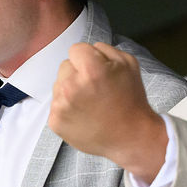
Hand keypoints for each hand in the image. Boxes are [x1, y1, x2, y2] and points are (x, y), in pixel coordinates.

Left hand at [49, 42, 167, 181]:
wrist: (131, 137)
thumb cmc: (131, 100)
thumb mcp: (128, 64)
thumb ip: (104, 49)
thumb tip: (87, 49)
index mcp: (91, 70)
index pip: (76, 49)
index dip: (89, 58)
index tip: (98, 71)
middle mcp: (71, 86)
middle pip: (64, 66)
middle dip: (78, 73)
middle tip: (95, 89)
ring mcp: (61, 105)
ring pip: (58, 85)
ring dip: (70, 90)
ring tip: (91, 103)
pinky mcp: (55, 121)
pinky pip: (56, 104)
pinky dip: (67, 108)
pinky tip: (83, 115)